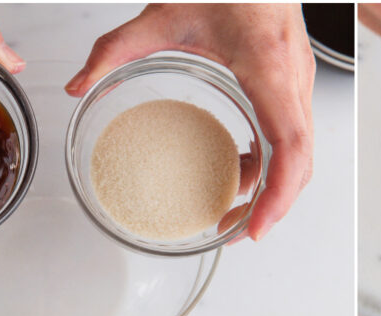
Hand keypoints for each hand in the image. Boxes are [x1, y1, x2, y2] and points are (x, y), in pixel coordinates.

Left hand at [66, 4, 314, 241]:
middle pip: (300, 160)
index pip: (290, 145)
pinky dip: (272, 161)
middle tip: (234, 230)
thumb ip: (115, 49)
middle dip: (272, 203)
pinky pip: (293, 133)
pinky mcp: (294, 82)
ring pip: (300, 150)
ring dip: (272, 184)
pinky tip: (241, 169)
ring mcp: (299, 81)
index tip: (254, 226)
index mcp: (267, 66)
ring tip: (233, 206)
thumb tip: (80, 84)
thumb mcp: (163, 13)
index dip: (278, 194)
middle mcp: (292, 78)